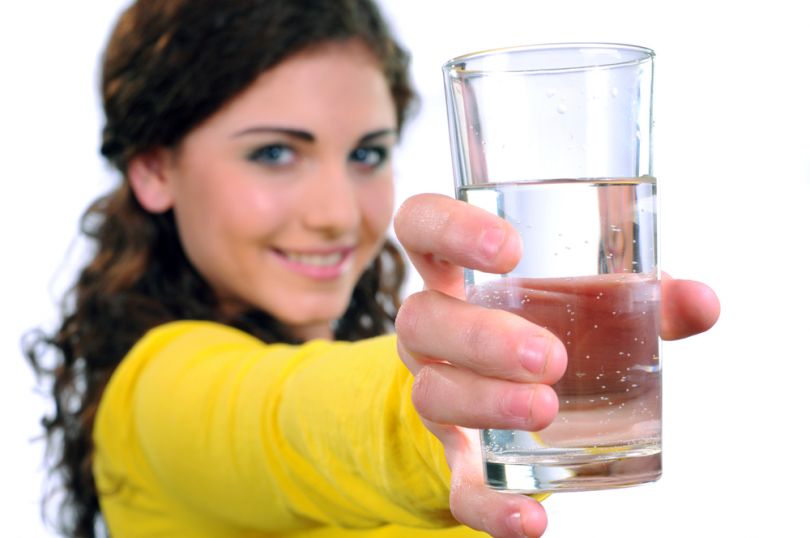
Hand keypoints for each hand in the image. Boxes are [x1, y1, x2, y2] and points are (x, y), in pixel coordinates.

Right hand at [393, 193, 719, 537]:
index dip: (448, 228)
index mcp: (457, 273)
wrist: (510, 397)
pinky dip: (491, 506)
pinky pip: (457, 482)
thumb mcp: (585, 302)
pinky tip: (533, 520)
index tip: (510, 249)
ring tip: (548, 409)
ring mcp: (437, 389)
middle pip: (420, 319)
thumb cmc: (548, 328)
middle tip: (551, 357)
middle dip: (481, 338)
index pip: (422, 226)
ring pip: (431, 394)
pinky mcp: (457, 453)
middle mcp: (434, 328)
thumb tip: (702, 302)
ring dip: (487, 404)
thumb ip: (640, 296)